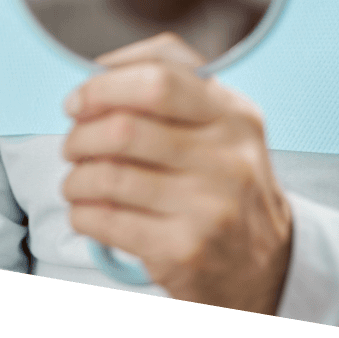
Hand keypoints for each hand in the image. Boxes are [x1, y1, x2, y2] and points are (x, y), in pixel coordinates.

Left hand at [61, 32, 292, 312]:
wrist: (266, 267)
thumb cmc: (226, 183)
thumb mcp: (222, 124)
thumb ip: (173, 87)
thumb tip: (100, 72)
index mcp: (234, 114)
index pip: (159, 79)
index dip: (105, 86)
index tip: (79, 99)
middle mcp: (228, 158)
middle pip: (126, 129)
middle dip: (81, 134)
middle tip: (72, 144)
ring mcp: (209, 207)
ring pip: (110, 177)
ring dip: (76, 178)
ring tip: (76, 181)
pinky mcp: (185, 250)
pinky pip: (108, 222)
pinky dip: (82, 213)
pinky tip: (85, 211)